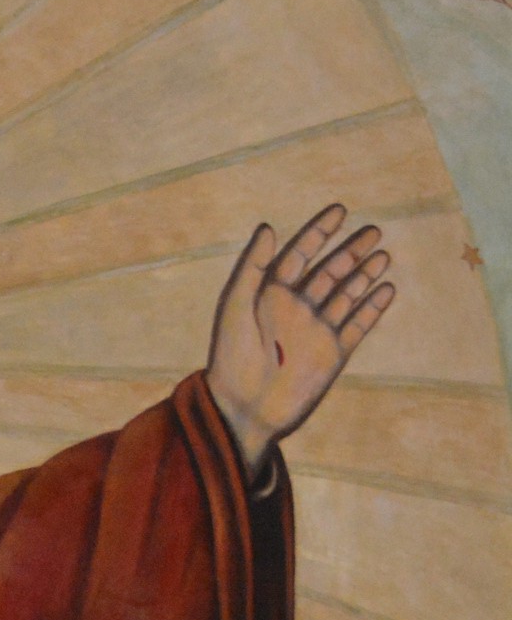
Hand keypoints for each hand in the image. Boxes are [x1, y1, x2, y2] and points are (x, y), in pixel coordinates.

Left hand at [205, 203, 393, 469]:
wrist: (243, 409)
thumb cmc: (231, 358)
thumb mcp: (236, 307)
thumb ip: (252, 267)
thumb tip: (268, 226)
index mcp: (270, 294)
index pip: (299, 254)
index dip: (319, 232)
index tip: (340, 210)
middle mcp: (296, 308)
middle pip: (329, 271)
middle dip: (350, 251)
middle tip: (374, 231)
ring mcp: (316, 330)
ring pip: (346, 295)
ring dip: (364, 275)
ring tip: (383, 256)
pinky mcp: (332, 354)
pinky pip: (357, 326)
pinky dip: (372, 308)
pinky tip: (386, 290)